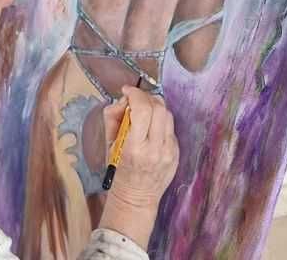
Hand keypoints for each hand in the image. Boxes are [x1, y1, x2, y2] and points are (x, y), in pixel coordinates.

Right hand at [98, 86, 178, 249]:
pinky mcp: (177, 153)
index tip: (127, 91)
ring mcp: (169, 152)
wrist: (136, 197)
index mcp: (135, 147)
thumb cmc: (119, 171)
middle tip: (135, 99)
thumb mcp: (109, 144)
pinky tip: (151, 129)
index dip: (135, 93)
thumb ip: (113, 117)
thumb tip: (123, 100)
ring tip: (143, 113)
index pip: (142, 109)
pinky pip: (171, 128)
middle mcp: (155, 149)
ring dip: (155, 107)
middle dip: (146, 97)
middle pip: (158, 108)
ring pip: (168, 115)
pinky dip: (160, 122)